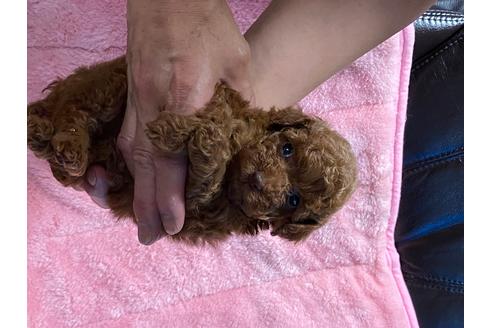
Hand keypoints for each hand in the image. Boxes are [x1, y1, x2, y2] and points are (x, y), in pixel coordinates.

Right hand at [116, 0, 252, 244]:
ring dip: (136, 189)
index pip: (173, 160)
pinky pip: (128, 136)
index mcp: (182, 100)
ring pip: (133, 154)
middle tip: (149, 239)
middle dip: (148, 205)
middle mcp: (152, 105)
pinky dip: (130, 163)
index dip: (173, 196)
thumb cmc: (206, 22)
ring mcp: (138, 98)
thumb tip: (242, 137)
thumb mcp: (237, 63)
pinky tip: (132, 176)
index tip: (175, 225)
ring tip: (140, 218)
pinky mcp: (133, 91)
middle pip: (146, 166)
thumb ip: (239, 105)